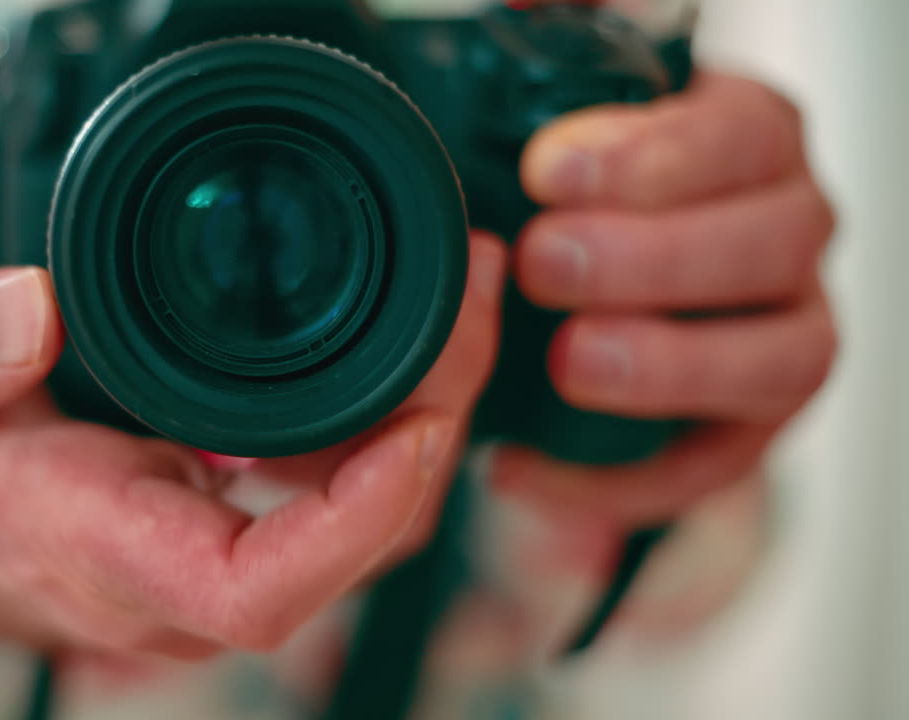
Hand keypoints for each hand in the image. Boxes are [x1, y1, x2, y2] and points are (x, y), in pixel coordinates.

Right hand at [0, 234, 505, 658]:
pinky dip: (399, 418)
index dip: (354, 527)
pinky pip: (348, 496)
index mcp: (101, 547)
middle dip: (435, 431)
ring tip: (460, 294)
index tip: (418, 427)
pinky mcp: (241, 530)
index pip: (253, 593)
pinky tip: (416, 336)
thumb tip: (31, 309)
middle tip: (467, 297)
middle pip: (356, 550)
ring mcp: (222, 562)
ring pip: (370, 525)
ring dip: (433, 415)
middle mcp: (183, 579)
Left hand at [492, 71, 837, 525]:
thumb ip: (560, 53)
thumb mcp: (565, 115)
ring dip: (674, 363)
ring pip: (782, 357)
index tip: (548, 169)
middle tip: (545, 261)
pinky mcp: (749, 428)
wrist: (601, 298)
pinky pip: (717, 466)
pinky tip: (524, 468)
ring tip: (572, 362)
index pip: (739, 133)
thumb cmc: (579, 196)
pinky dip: (625, 478)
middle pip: (774, 241)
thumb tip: (525, 2)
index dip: (652, 155)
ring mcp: (784, 332)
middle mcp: (786, 232)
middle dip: (656, 255)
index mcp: (744, 142)